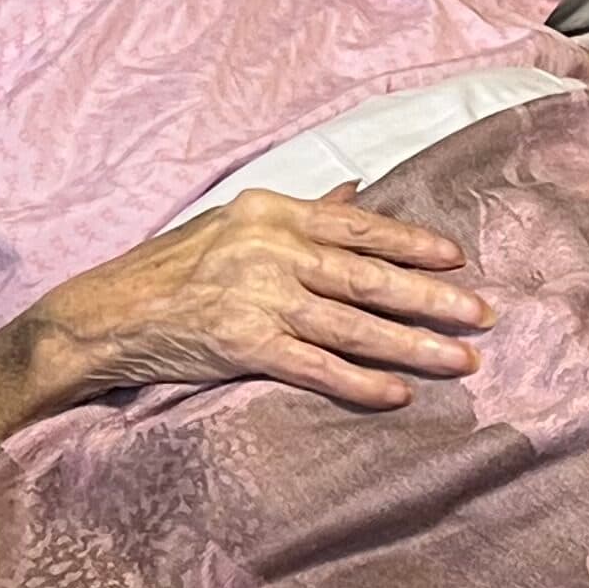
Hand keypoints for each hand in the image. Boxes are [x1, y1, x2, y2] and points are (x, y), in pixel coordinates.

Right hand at [31, 189, 493, 413]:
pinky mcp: (243, 347)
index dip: (413, 243)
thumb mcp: (236, 222)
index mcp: (273, 211)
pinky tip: (395, 395)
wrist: (106, 314)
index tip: (457, 259)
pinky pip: (314, 367)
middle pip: (367, 275)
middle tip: (483, 315)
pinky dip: (358, 382)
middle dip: (432, 297)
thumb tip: (356, 193)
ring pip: (352, 324)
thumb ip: (302, 214)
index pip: (359, 226)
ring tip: (458, 361)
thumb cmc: (173, 267)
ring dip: (411, 345)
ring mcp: (257, 298)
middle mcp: (270, 249)